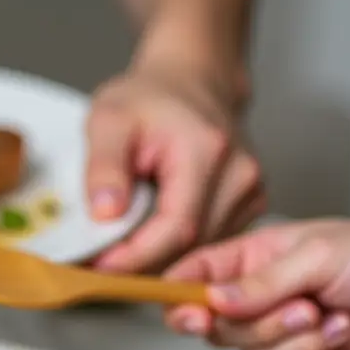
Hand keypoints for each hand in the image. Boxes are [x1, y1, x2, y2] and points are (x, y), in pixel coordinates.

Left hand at [86, 65, 263, 272]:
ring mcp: (250, 192)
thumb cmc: (148, 98)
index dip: (136, 257)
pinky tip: (148, 238)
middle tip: (99, 262)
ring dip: (156, 260)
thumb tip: (106, 213)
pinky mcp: (248, 206)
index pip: (177, 227)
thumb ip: (103, 167)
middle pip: (190, 247)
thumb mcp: (107, 121)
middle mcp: (240, 174)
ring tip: (119, 248)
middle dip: (141, 263)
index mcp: (208, 150)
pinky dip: (173, 252)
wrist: (189, 80)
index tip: (100, 268)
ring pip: (199, 253)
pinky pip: (208, 246)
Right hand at [164, 220, 349, 349]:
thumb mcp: (318, 255)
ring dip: (296, 344)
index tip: (190, 315)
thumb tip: (212, 301)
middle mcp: (258, 302)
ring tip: (332, 319)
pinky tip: (342, 338)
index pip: (193, 279)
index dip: (179, 300)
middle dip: (261, 325)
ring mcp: (277, 339)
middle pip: (216, 330)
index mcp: (252, 262)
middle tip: (303, 307)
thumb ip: (259, 282)